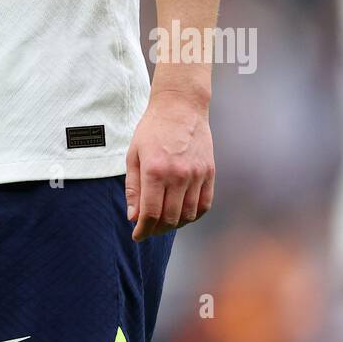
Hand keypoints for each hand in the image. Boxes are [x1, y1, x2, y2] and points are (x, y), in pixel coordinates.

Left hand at [125, 95, 214, 240]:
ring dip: (175, 225)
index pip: (150, 213)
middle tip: (148, 229)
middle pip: (170, 218)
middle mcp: (178, 175)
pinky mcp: (209, 172)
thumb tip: (133, 216)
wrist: (180, 106)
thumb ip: (133, 187)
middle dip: (156, 229)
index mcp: (155, 170)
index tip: (137, 235)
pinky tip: (182, 214)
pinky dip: (193, 215)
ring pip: (188, 215)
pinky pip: (204, 204)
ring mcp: (197, 174)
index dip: (143, 229)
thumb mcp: (134, 154)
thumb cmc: (152, 128)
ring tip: (164, 222)